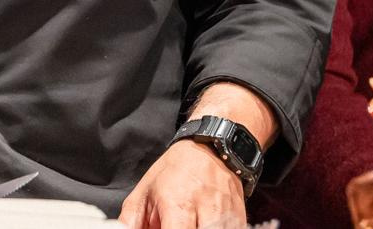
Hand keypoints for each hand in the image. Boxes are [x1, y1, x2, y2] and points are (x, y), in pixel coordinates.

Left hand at [119, 139, 246, 228]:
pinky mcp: (240, 220)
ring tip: (186, 221)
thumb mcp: (144, 192)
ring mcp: (227, 217)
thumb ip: (132, 221)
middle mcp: (206, 211)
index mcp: (177, 204)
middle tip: (172, 224)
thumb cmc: (175, 172)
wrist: (211, 150)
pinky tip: (202, 223)